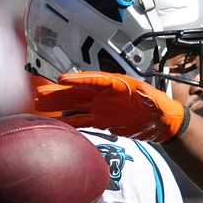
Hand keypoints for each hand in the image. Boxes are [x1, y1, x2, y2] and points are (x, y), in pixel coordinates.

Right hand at [34, 71, 187, 141]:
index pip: (95, 80)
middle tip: (40, 93)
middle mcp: (106, 94)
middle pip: (79, 91)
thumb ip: (148, 97)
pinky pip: (82, 119)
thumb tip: (145, 93)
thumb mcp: (156, 100)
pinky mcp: (101, 120)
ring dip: (58, 105)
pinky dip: (69, 121)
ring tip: (40, 104)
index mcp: (119, 85)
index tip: (62, 79)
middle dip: (60, 92)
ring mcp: (102, 107)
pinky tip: (56, 122)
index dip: (79, 79)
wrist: (162, 123)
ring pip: (76, 104)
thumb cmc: (160, 108)